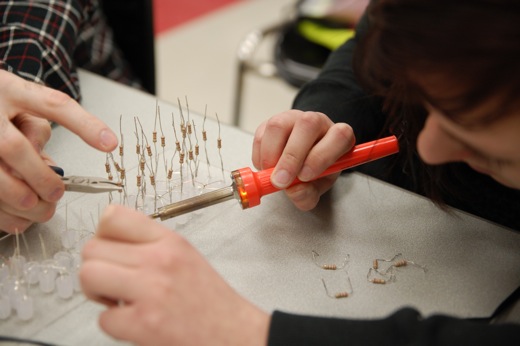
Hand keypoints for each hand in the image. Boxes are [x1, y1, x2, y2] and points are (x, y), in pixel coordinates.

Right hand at [0, 70, 117, 232]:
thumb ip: (37, 131)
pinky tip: (20, 216)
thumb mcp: (20, 104)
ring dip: (20, 198)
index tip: (110, 144)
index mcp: (12, 91)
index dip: (85, 125)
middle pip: (14, 148)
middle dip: (40, 178)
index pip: (55, 105)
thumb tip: (51, 169)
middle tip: (56, 193)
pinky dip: (5, 213)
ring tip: (39, 207)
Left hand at [81, 205, 269, 345]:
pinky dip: (114, 323)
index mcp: (169, 241)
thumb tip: (110, 242)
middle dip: (95, 267)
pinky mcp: (143, 324)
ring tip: (116, 299)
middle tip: (112, 281)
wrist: (232, 332)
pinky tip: (133, 321)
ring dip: (96, 292)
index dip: (101, 234)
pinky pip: (102, 318)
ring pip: (88, 276)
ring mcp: (150, 291)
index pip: (113, 216)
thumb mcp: (185, 255)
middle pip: (92, 248)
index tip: (109, 249)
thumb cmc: (209, 299)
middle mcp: (159, 260)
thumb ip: (151, 243)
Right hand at [252, 110, 354, 210]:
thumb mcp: (317, 188)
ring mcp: (293, 118)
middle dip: (291, 156)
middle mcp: (317, 122)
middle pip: (308, 125)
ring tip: (271, 174)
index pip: (339, 136)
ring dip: (271, 154)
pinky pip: (262, 133)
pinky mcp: (272, 122)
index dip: (322, 156)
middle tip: (282, 181)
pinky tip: (266, 167)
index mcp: (338, 136)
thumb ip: (308, 194)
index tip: (305, 176)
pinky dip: (259, 155)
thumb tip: (293, 190)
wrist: (300, 162)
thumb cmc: (314, 171)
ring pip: (279, 125)